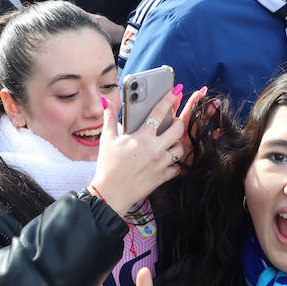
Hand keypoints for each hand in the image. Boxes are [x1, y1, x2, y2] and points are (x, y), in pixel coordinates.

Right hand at [89, 86, 187, 215]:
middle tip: (174, 122)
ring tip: (170, 142)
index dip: (169, 100)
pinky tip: (169, 161)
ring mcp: (161, 163)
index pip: (159, 112)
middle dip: (179, 122)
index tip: (175, 92)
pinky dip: (176, 164)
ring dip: (177, 143)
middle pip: (178, 129)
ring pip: (180, 148)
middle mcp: (155, 148)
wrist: (110, 193)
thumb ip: (109, 118)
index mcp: (142, 137)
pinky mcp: (163, 177)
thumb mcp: (106, 139)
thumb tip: (105, 101)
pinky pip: (178, 168)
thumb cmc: (107, 165)